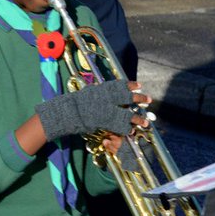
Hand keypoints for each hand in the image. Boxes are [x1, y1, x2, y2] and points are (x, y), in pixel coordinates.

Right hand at [36, 80, 151, 141]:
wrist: (66, 113)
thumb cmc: (74, 103)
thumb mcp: (87, 92)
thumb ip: (98, 91)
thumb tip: (105, 89)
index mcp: (101, 90)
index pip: (118, 85)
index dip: (129, 85)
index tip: (139, 85)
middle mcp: (106, 99)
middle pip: (126, 97)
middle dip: (137, 98)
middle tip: (148, 99)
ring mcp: (106, 111)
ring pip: (126, 115)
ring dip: (137, 119)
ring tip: (146, 122)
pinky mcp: (104, 122)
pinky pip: (118, 126)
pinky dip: (125, 129)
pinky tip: (131, 130)